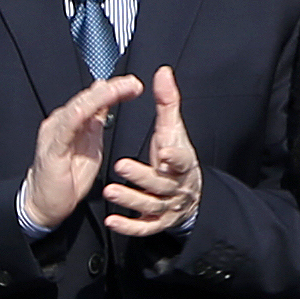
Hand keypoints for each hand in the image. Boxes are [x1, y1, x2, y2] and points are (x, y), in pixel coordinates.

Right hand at [18, 74, 139, 232]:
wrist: (46, 203)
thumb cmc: (68, 176)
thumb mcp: (90, 147)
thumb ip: (96, 125)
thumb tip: (107, 105)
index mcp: (73, 122)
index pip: (94, 99)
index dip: (113, 89)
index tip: (133, 85)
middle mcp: (62, 122)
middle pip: (88, 98)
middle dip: (112, 88)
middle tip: (133, 82)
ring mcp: (56, 133)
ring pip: (79, 106)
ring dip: (101, 95)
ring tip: (121, 88)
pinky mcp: (53, 148)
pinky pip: (67, 126)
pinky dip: (82, 113)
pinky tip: (95, 105)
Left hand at [98, 68, 204, 235]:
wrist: (190, 196)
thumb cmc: (176, 157)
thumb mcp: (174, 130)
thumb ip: (168, 102)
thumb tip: (162, 72)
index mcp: (182, 163)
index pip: (182, 159)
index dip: (174, 156)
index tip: (162, 150)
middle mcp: (177, 186)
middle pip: (161, 184)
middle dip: (141, 176)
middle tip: (119, 165)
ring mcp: (167, 206)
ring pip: (150, 205)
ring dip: (130, 199)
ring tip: (109, 191)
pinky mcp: (157, 221)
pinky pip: (145, 226)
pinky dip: (129, 225)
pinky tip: (113, 220)